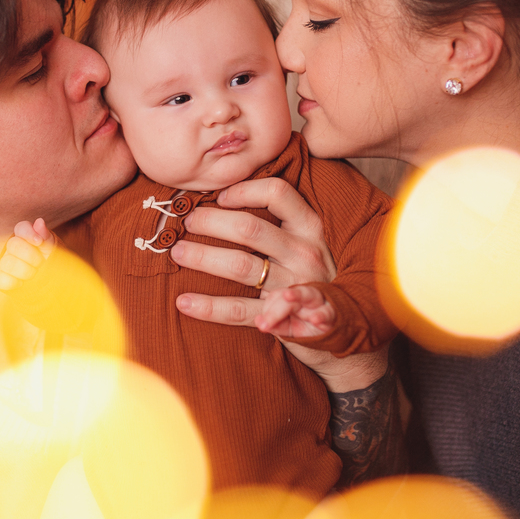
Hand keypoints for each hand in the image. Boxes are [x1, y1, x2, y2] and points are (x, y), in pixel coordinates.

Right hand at [0, 218, 55, 290]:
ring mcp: (5, 262)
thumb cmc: (51, 260)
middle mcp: (12, 247)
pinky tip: (22, 282)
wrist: (50, 281)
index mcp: (25, 236)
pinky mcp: (0, 278)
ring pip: (7, 263)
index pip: (21, 228)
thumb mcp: (52, 247)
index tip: (40, 242)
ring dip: (25, 271)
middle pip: (13, 245)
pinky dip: (11, 282)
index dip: (29, 234)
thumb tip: (39, 221)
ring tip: (34, 273)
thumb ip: (45, 235)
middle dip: (31, 256)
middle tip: (41, 262)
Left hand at [172, 177, 387, 390]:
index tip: (219, 196)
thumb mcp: (309, 240)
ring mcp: (292, 286)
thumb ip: (282, 220)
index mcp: (310, 227)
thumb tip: (231, 194)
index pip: (278, 193)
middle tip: (187, 221)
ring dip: (203, 257)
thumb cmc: (314, 274)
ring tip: (177, 252)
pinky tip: (184, 302)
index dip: (243, 190)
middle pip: (250, 228)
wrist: (342, 329)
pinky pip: (238, 311)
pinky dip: (208, 307)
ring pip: (240, 266)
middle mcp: (304, 253)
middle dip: (211, 221)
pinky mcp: (280, 319)